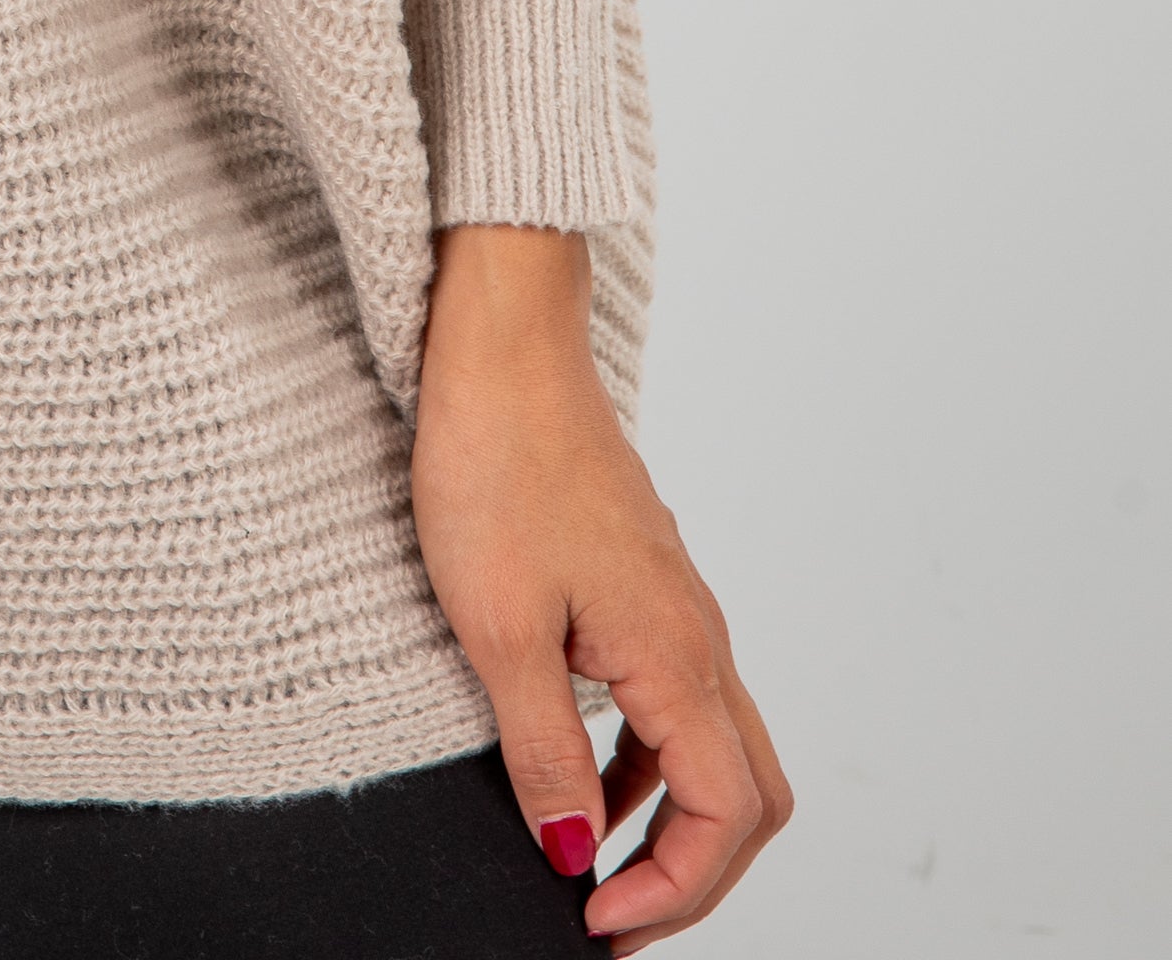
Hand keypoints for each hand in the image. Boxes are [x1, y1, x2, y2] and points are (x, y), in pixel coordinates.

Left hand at [410, 227, 791, 948]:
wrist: (498, 341)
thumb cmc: (496, 461)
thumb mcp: (499, 628)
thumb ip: (544, 751)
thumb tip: (574, 852)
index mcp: (678, 653)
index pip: (726, 818)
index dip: (673, 892)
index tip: (594, 920)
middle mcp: (698, 633)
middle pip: (748, 796)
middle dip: (692, 876)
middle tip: (610, 918)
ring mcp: (674, 603)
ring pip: (716, 746)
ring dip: (672, 820)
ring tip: (591, 861)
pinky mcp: (640, 579)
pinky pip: (673, 696)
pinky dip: (644, 757)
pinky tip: (578, 765)